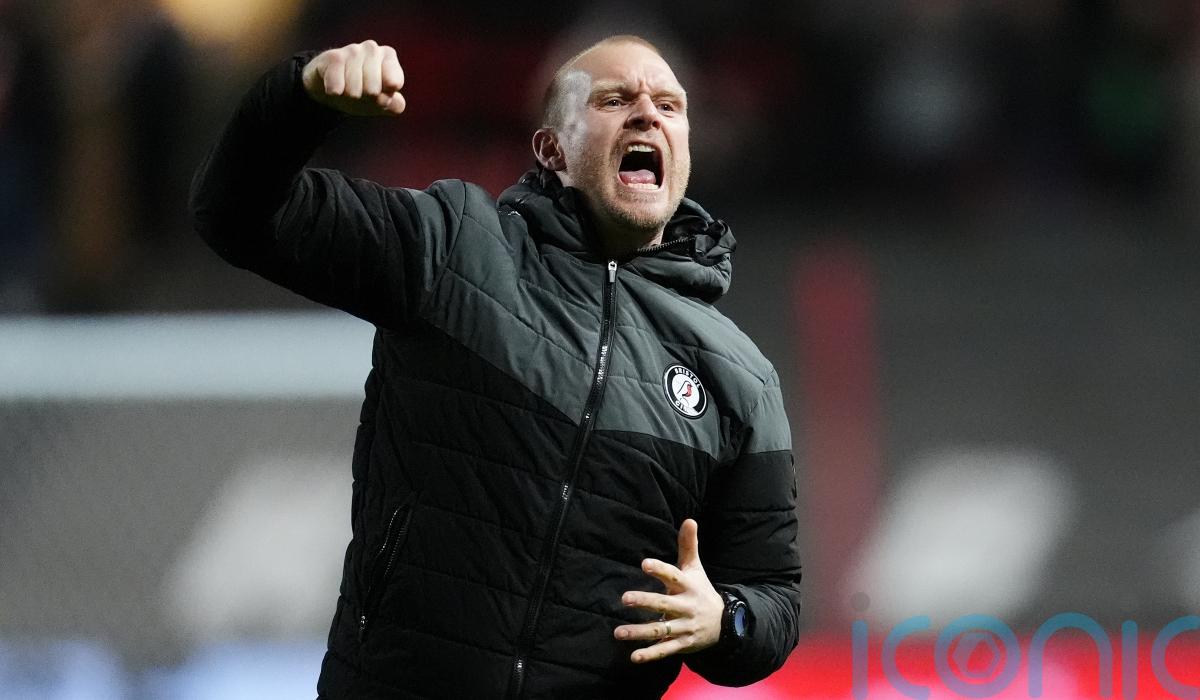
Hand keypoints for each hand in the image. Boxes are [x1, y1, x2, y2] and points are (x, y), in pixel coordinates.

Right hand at [301, 40, 405, 115]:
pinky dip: (336, 93)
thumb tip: (395, 103)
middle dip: (365, 99)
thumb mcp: (381, 102)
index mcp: (388, 56)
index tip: (379, 96)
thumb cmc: (362, 92)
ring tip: (347, 90)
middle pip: (373, 90)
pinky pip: (337, 86)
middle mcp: (372, 48)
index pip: (394, 82)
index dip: (385, 97)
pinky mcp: (333, 57)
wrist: (332, 88)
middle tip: (360, 93)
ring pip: (355, 89)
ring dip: (350, 96)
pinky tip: (335, 89)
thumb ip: (395, 105)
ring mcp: (352, 50)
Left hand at [614, 518, 724, 662]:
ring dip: (640, 632)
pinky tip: (633, 657)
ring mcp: (685, 627)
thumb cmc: (701, 590)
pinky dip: (650, 654)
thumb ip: (688, 546)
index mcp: (688, 586)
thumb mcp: (695, 569)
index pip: (673, 576)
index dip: (660, 569)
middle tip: (625, 599)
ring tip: (618, 632)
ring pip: (661, 630)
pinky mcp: (683, 644)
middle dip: (646, 602)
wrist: (725, 623)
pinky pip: (665, 650)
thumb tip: (689, 519)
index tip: (644, 563)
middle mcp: (687, 607)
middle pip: (665, 604)